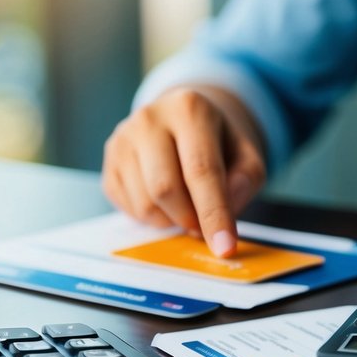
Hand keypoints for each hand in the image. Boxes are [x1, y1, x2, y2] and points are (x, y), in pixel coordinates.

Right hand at [102, 86, 266, 256]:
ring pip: (144, 203)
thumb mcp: (247, 154)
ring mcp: (123, 139)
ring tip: (187, 207)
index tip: (225, 247)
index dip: (214, 213)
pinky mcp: (109, 162)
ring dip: (171, 221)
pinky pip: (128, 208)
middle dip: (189, 219)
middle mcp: (149, 119)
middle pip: (165, 188)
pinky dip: (153, 218)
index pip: (201, 170)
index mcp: (189, 109)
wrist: (185, 121)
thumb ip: (245, 180)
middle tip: (203, 225)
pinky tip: (166, 203)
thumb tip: (226, 209)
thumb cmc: (219, 142)